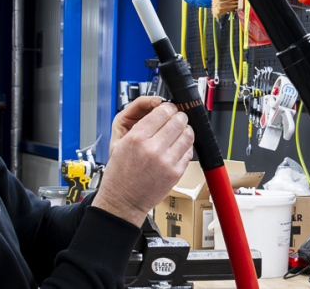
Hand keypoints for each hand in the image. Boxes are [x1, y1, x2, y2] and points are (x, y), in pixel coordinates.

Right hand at [93, 97, 194, 223]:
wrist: (123, 201)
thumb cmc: (120, 175)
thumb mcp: (121, 145)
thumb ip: (142, 127)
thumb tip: (161, 113)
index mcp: (136, 138)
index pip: (162, 111)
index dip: (168, 107)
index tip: (169, 109)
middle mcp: (152, 149)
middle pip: (177, 121)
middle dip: (179, 116)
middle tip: (177, 118)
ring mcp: (166, 162)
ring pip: (187, 135)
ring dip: (186, 130)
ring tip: (181, 131)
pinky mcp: (175, 173)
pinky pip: (189, 152)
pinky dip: (186, 146)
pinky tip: (179, 147)